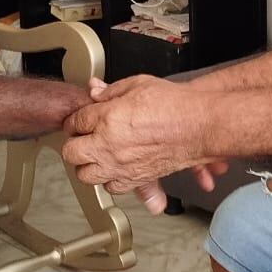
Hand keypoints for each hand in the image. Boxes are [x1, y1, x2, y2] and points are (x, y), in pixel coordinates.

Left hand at [62, 76, 220, 204]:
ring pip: (86, 175)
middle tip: (82, 137)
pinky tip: (114, 167)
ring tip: (95, 154)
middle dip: (74, 143)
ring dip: (87, 164)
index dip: (75, 119)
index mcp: (106, 118)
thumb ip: (111, 90)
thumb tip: (94, 90)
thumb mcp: (138, 85)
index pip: (75, 121)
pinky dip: (109, 179)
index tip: (80, 119)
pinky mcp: (135, 179)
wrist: (200, 126)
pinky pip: (110, 187)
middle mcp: (109, 145)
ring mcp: (120, 165)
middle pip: (71, 152)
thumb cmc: (175, 105)